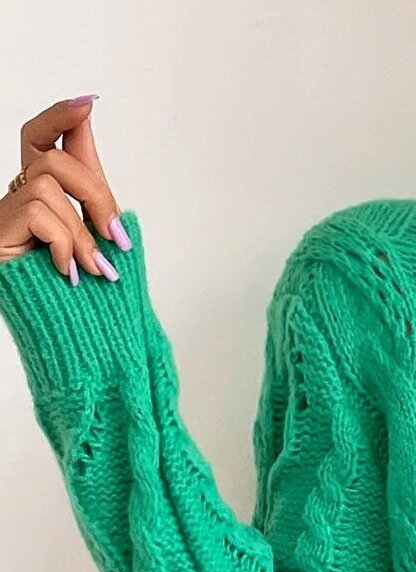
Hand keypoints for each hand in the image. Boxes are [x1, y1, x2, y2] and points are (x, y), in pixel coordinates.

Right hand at [0, 95, 130, 283]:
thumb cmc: (74, 299)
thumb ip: (99, 214)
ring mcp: (5, 215)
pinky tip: (67, 272)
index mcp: (41, 199)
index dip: (60, 118)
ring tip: (94, 269)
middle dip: (95, 193)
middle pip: (52, 159)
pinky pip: (39, 214)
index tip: (87, 103)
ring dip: (81, 229)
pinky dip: (64, 243)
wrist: (57, 337)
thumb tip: (116, 199)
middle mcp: (18, 200)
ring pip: (48, 184)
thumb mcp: (94, 248)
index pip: (41, 141)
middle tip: (117, 239)